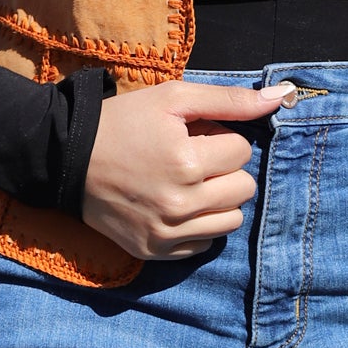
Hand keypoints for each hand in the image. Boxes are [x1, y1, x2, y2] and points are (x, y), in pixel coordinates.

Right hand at [82, 78, 290, 261]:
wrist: (67, 159)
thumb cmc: (123, 123)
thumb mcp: (173, 98)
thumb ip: (229, 99)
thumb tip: (280, 97)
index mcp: (187, 162)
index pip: (241, 151)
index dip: (220, 138)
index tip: (194, 136)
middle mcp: (180, 204)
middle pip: (243, 188)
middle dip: (225, 170)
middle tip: (193, 159)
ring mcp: (168, 233)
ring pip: (231, 221)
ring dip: (219, 200)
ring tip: (189, 184)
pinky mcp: (156, 251)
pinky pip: (205, 243)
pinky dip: (199, 225)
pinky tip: (176, 206)